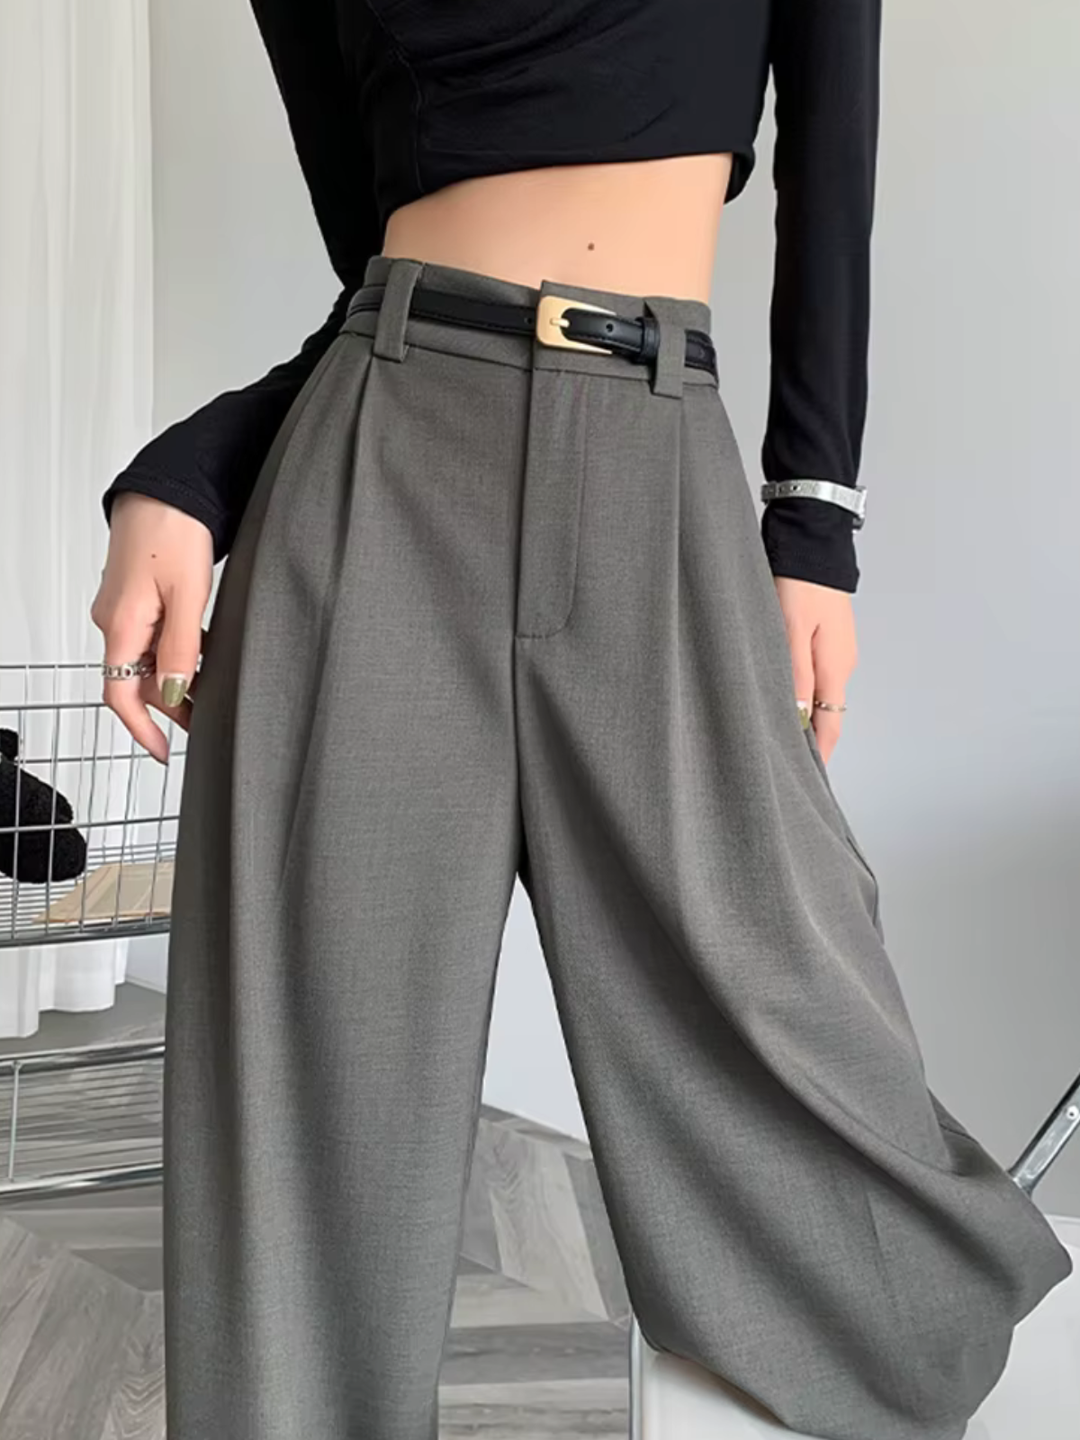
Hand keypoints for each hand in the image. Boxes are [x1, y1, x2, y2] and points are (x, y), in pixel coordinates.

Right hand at [90, 492, 212, 763]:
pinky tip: (205, 651)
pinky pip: (154, 635)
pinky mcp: (139, 594)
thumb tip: (177, 693)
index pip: (121, 695)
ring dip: (179, 676)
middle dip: (172, 704)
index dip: (142, 729)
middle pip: (138, 680)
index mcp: (121, 626)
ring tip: (214, 688)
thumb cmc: (174, 531)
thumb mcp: (188, 597)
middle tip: (207, 719)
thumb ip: (182, 650)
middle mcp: (116, 620)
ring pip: (148, 658)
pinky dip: (178, 651)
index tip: (163, 751)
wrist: (168, 486)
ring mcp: (126, 607)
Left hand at [773, 575, 856, 765]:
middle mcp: (841, 664)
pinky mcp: (826, 638)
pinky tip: (783, 695)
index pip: (830, 726)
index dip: (818, 755)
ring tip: (776, 733)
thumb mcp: (789, 631)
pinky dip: (803, 691)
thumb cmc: (798, 582)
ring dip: (803, 714)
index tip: (803, 779)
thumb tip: (798, 717)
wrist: (813, 542)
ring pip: (821, 694)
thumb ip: (794, 675)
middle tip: (782, 762)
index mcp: (835, 668)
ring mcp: (836, 651)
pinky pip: (816, 674)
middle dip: (808, 740)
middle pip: (827, 715)